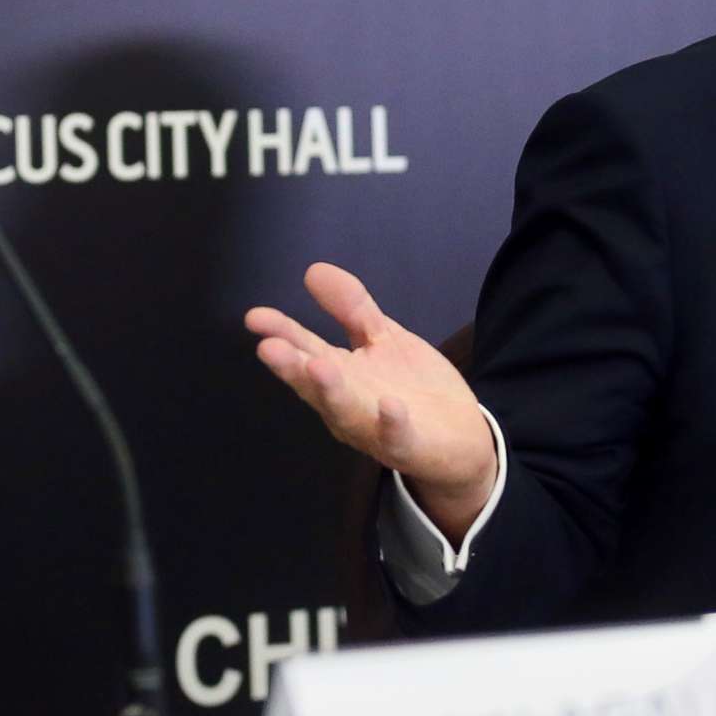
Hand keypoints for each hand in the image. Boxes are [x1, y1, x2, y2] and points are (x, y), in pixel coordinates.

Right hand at [245, 264, 497, 534]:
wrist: (461, 437)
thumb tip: (313, 269)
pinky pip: (397, 436)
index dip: (281, 333)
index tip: (254, 316)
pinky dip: (391, 422)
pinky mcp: (407, 445)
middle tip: (267, 347)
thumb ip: (351, 308)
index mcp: (339, 375)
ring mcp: (374, 428)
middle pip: (313, 384)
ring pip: (346, 412)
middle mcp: (346, 404)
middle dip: (291, 367)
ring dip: (330, 391)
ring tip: (316, 367)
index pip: (304, 350)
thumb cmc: (410, 387)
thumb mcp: (381, 338)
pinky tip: (390, 405)